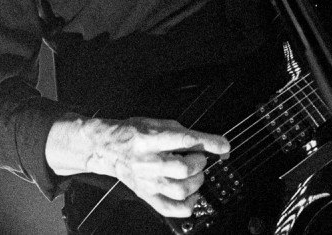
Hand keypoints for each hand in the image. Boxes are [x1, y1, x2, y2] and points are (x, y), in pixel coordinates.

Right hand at [46, 115, 228, 217]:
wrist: (107, 148)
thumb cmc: (132, 134)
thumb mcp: (157, 123)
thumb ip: (181, 133)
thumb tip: (208, 144)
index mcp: (149, 139)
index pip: (184, 141)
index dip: (208, 143)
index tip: (224, 146)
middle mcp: (147, 162)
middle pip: (182, 169)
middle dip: (199, 163)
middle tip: (199, 158)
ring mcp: (146, 182)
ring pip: (180, 190)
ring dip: (196, 182)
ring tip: (195, 174)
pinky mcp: (146, 195)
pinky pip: (171, 209)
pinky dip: (188, 205)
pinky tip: (192, 195)